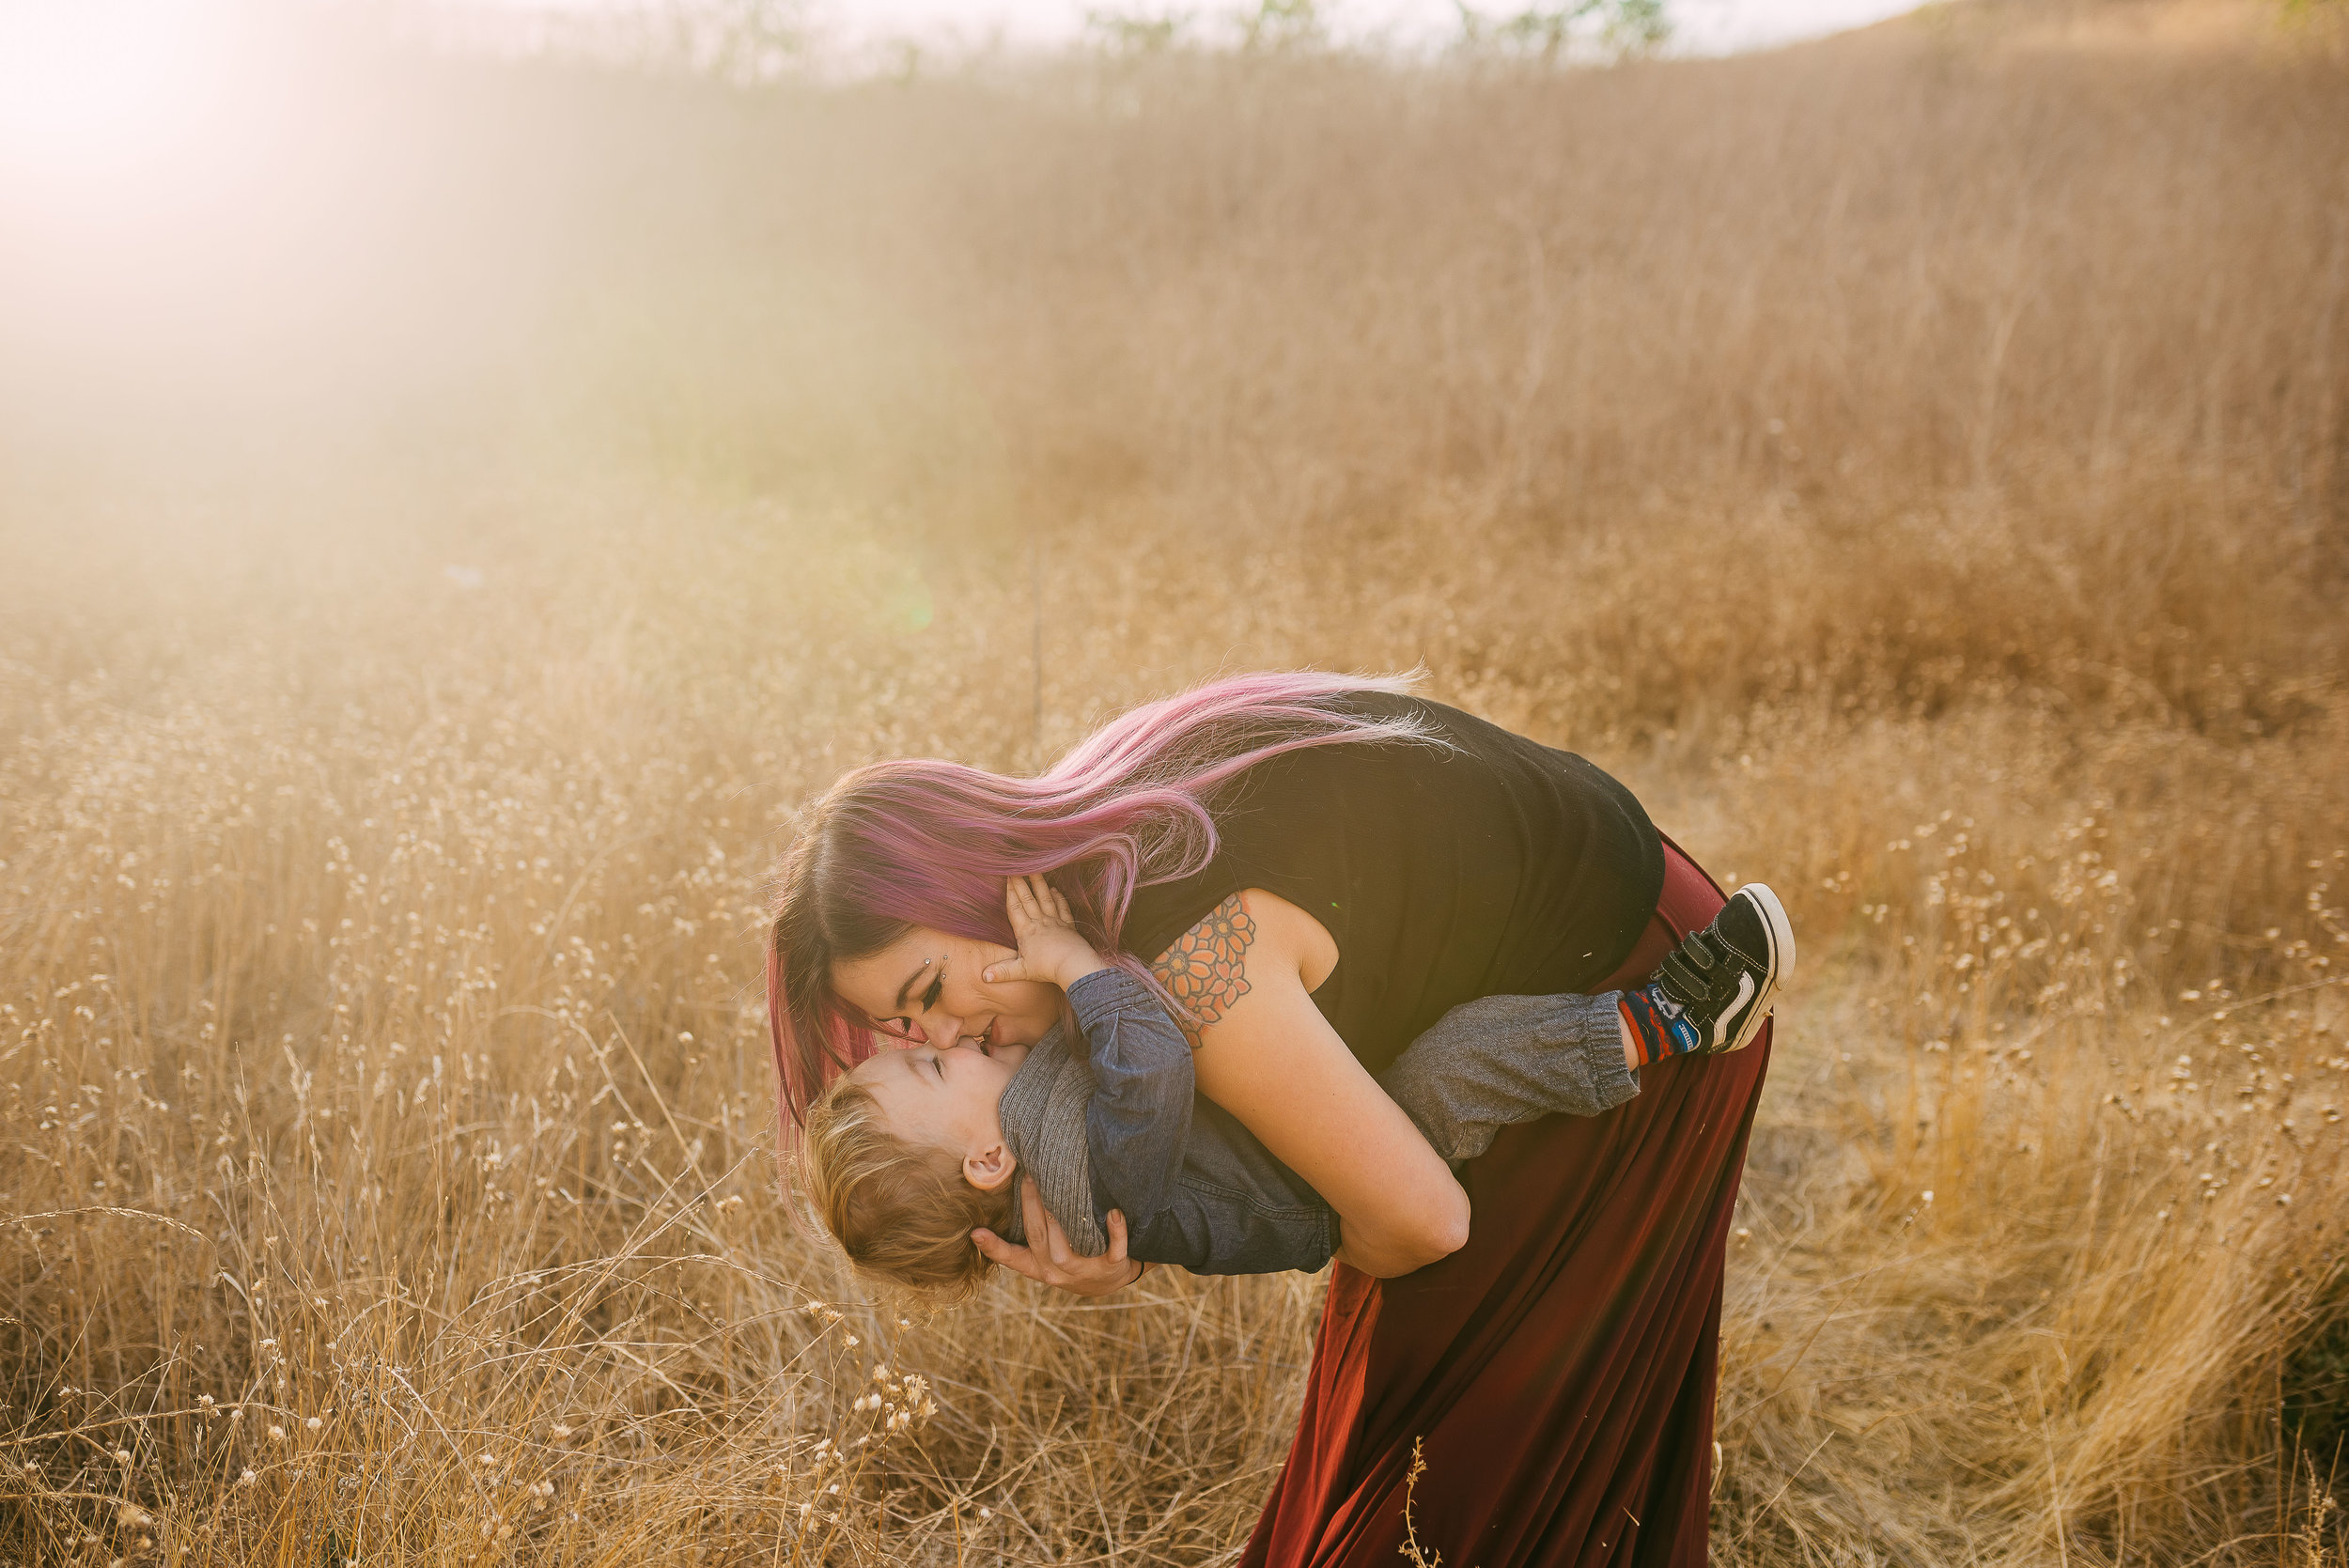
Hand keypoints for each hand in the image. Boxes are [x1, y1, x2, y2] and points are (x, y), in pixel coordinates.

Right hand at [971, 1177, 1145, 1296]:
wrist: (1106, 1281)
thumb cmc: (1070, 1256)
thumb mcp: (1044, 1253)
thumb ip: (1032, 1230)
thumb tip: (1009, 1191)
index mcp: (1037, 1265)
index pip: (1011, 1256)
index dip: (993, 1246)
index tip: (976, 1233)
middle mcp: (1056, 1269)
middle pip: (1038, 1236)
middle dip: (1032, 1205)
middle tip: (1029, 1175)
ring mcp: (1083, 1269)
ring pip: (1067, 1247)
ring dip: (1065, 1219)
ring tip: (1063, 1188)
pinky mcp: (1110, 1268)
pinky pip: (1113, 1250)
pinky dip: (1115, 1232)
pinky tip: (1115, 1213)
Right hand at [984, 874, 1108, 992]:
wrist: (1073, 965)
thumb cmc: (1047, 968)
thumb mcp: (1022, 971)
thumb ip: (1002, 972)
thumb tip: (983, 976)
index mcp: (1026, 931)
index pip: (1015, 908)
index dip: (1010, 892)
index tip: (1006, 877)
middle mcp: (1039, 922)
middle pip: (1028, 899)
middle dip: (1020, 883)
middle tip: (1016, 867)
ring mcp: (1055, 922)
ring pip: (1045, 899)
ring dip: (1039, 884)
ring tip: (1035, 870)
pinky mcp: (1068, 926)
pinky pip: (1062, 908)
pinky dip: (1058, 898)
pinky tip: (1055, 890)